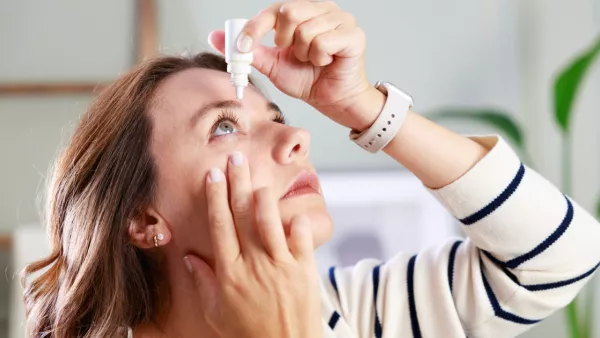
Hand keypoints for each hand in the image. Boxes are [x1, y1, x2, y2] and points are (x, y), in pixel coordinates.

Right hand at [184, 153, 322, 337]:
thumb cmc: (248, 333)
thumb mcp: (217, 312)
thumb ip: (202, 282)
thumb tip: (188, 256)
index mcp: (230, 273)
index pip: (220, 226)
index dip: (216, 198)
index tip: (212, 176)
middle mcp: (254, 264)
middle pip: (243, 215)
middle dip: (237, 183)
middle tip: (235, 159)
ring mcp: (281, 265)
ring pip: (271, 220)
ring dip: (263, 197)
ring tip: (258, 180)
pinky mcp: (304, 269)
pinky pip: (303, 237)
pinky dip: (299, 222)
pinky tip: (293, 211)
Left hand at [208, 1, 379, 130]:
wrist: (333, 100)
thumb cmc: (308, 79)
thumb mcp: (272, 65)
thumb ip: (248, 50)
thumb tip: (216, 37)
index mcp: (304, 11)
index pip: (274, 9)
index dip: (255, 28)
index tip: (242, 47)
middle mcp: (323, 9)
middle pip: (289, 12)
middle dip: (284, 41)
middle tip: (294, 55)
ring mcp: (341, 19)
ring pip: (306, 31)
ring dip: (304, 54)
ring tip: (313, 61)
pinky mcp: (354, 35)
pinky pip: (323, 42)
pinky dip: (319, 58)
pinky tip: (326, 62)